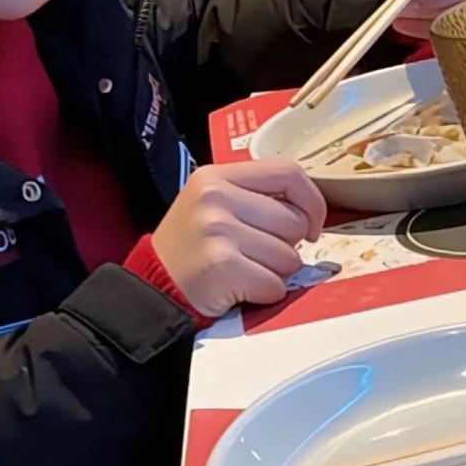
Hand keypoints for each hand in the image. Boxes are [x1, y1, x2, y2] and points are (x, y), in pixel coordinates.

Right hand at [151, 161, 325, 318]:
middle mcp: (215, 197)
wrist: (154, 286)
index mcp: (216, 176)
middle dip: (286, 246)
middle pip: (294, 221)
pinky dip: (264, 294)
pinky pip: (274, 285)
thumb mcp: (213, 204)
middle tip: (253, 254)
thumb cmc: (192, 247)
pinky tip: (239, 289)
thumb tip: (310, 213)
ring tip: (243, 271)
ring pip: (289, 257)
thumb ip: (255, 197)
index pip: (288, 172)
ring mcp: (217, 230)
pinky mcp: (222, 266)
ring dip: (275, 273)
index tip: (310, 226)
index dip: (311, 201)